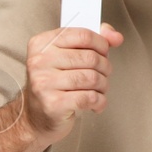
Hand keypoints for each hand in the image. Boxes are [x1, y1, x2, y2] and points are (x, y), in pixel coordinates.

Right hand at [0, 24, 122, 151]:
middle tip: (101, 75)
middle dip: (105, 67)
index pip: (83, 34)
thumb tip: (115, 37)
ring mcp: (44, 83)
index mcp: (42, 44)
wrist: (36, 117)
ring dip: (103, 85)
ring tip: (98, 90)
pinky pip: (89, 97)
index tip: (105, 51)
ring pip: (92, 78)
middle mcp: (39, 61)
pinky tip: (94, 103)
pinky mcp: (53, 104)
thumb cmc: (55, 83)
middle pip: (91, 57)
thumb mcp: (69, 55)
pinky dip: (99, 101)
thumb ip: (94, 41)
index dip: (101, 43)